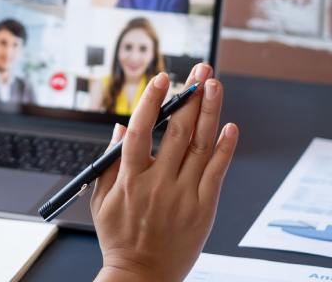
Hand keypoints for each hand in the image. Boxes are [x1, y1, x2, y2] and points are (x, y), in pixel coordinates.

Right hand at [91, 65, 238, 281]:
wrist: (142, 275)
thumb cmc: (119, 237)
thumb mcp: (101, 199)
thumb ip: (109, 162)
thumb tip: (120, 127)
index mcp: (129, 179)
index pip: (141, 131)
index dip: (151, 102)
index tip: (162, 78)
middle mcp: (158, 184)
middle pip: (177, 132)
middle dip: (190, 96)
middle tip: (200, 71)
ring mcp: (183, 196)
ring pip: (200, 146)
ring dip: (209, 112)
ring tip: (215, 86)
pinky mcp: (203, 209)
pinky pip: (217, 173)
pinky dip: (224, 149)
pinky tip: (229, 127)